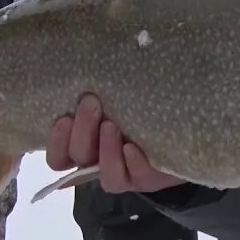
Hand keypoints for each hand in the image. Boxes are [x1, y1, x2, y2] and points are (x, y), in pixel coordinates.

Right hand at [46, 93, 184, 192]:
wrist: (181, 126)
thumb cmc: (141, 103)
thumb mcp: (118, 96)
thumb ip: (101, 90)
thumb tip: (90, 60)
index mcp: (86, 146)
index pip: (59, 157)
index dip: (57, 142)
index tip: (63, 118)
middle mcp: (101, 164)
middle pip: (80, 159)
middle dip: (82, 130)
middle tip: (91, 101)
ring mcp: (125, 173)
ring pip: (107, 178)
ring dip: (105, 151)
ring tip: (111, 126)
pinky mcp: (148, 179)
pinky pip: (135, 177)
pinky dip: (132, 162)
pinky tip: (132, 147)